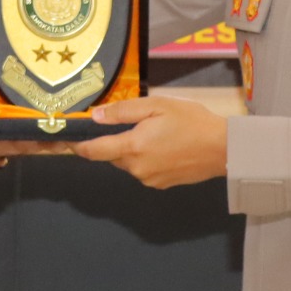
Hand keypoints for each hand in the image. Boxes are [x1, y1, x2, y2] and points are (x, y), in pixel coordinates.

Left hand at [77, 96, 229, 187]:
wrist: (223, 149)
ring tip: (156, 133)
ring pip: (127, 163)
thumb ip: (123, 111)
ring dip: (132, 150)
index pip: (94, 151)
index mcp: (133, 147)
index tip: (67, 140)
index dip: (77, 146)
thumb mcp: (157, 105)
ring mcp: (148, 179)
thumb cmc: (191, 121)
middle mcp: (137, 168)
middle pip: (112, 156)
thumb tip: (95, 117)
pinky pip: (142, 170)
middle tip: (136, 123)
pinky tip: (164, 147)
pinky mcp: (160, 185)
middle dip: (115, 141)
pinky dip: (146, 158)